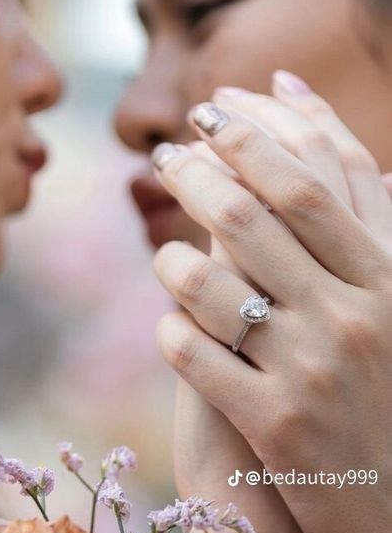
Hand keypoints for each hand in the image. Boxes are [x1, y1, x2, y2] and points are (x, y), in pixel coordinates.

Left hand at [152, 88, 391, 532]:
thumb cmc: (389, 403)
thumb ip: (362, 245)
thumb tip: (340, 161)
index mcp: (386, 283)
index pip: (311, 185)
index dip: (257, 135)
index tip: (215, 105)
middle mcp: (351, 318)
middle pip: (251, 218)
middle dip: (195, 171)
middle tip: (164, 154)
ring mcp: (309, 373)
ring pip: (209, 284)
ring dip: (170, 257)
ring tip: (163, 252)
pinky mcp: (271, 427)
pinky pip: (192, 354)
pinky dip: (171, 329)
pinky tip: (171, 326)